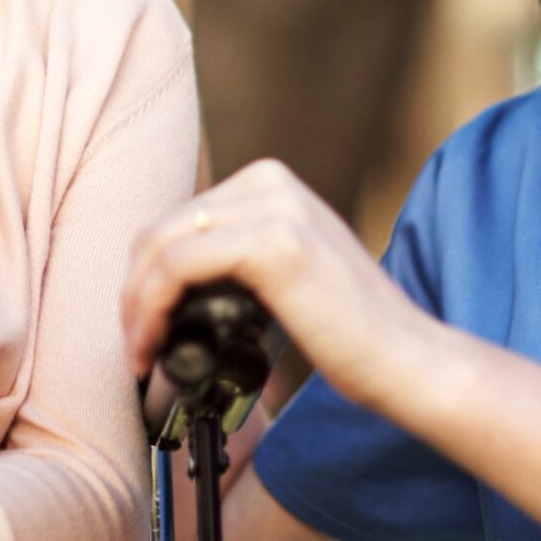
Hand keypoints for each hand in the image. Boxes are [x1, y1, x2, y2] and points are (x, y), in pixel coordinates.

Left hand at [120, 160, 426, 409]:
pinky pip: (177, 267)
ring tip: (140, 351)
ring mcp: (273, 206)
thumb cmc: (349, 332)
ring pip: (161, 246)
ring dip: (136, 304)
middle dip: (135, 289)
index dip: (145, 274)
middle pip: (162, 228)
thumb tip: (166, 282)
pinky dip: (150, 309)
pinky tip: (152, 345)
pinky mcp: (271, 242)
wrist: (405, 360)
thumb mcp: (286, 272)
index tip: (141, 324)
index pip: (178, 219)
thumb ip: (237, 257)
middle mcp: (270, 181)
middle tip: (136, 343)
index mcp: (271, 181)